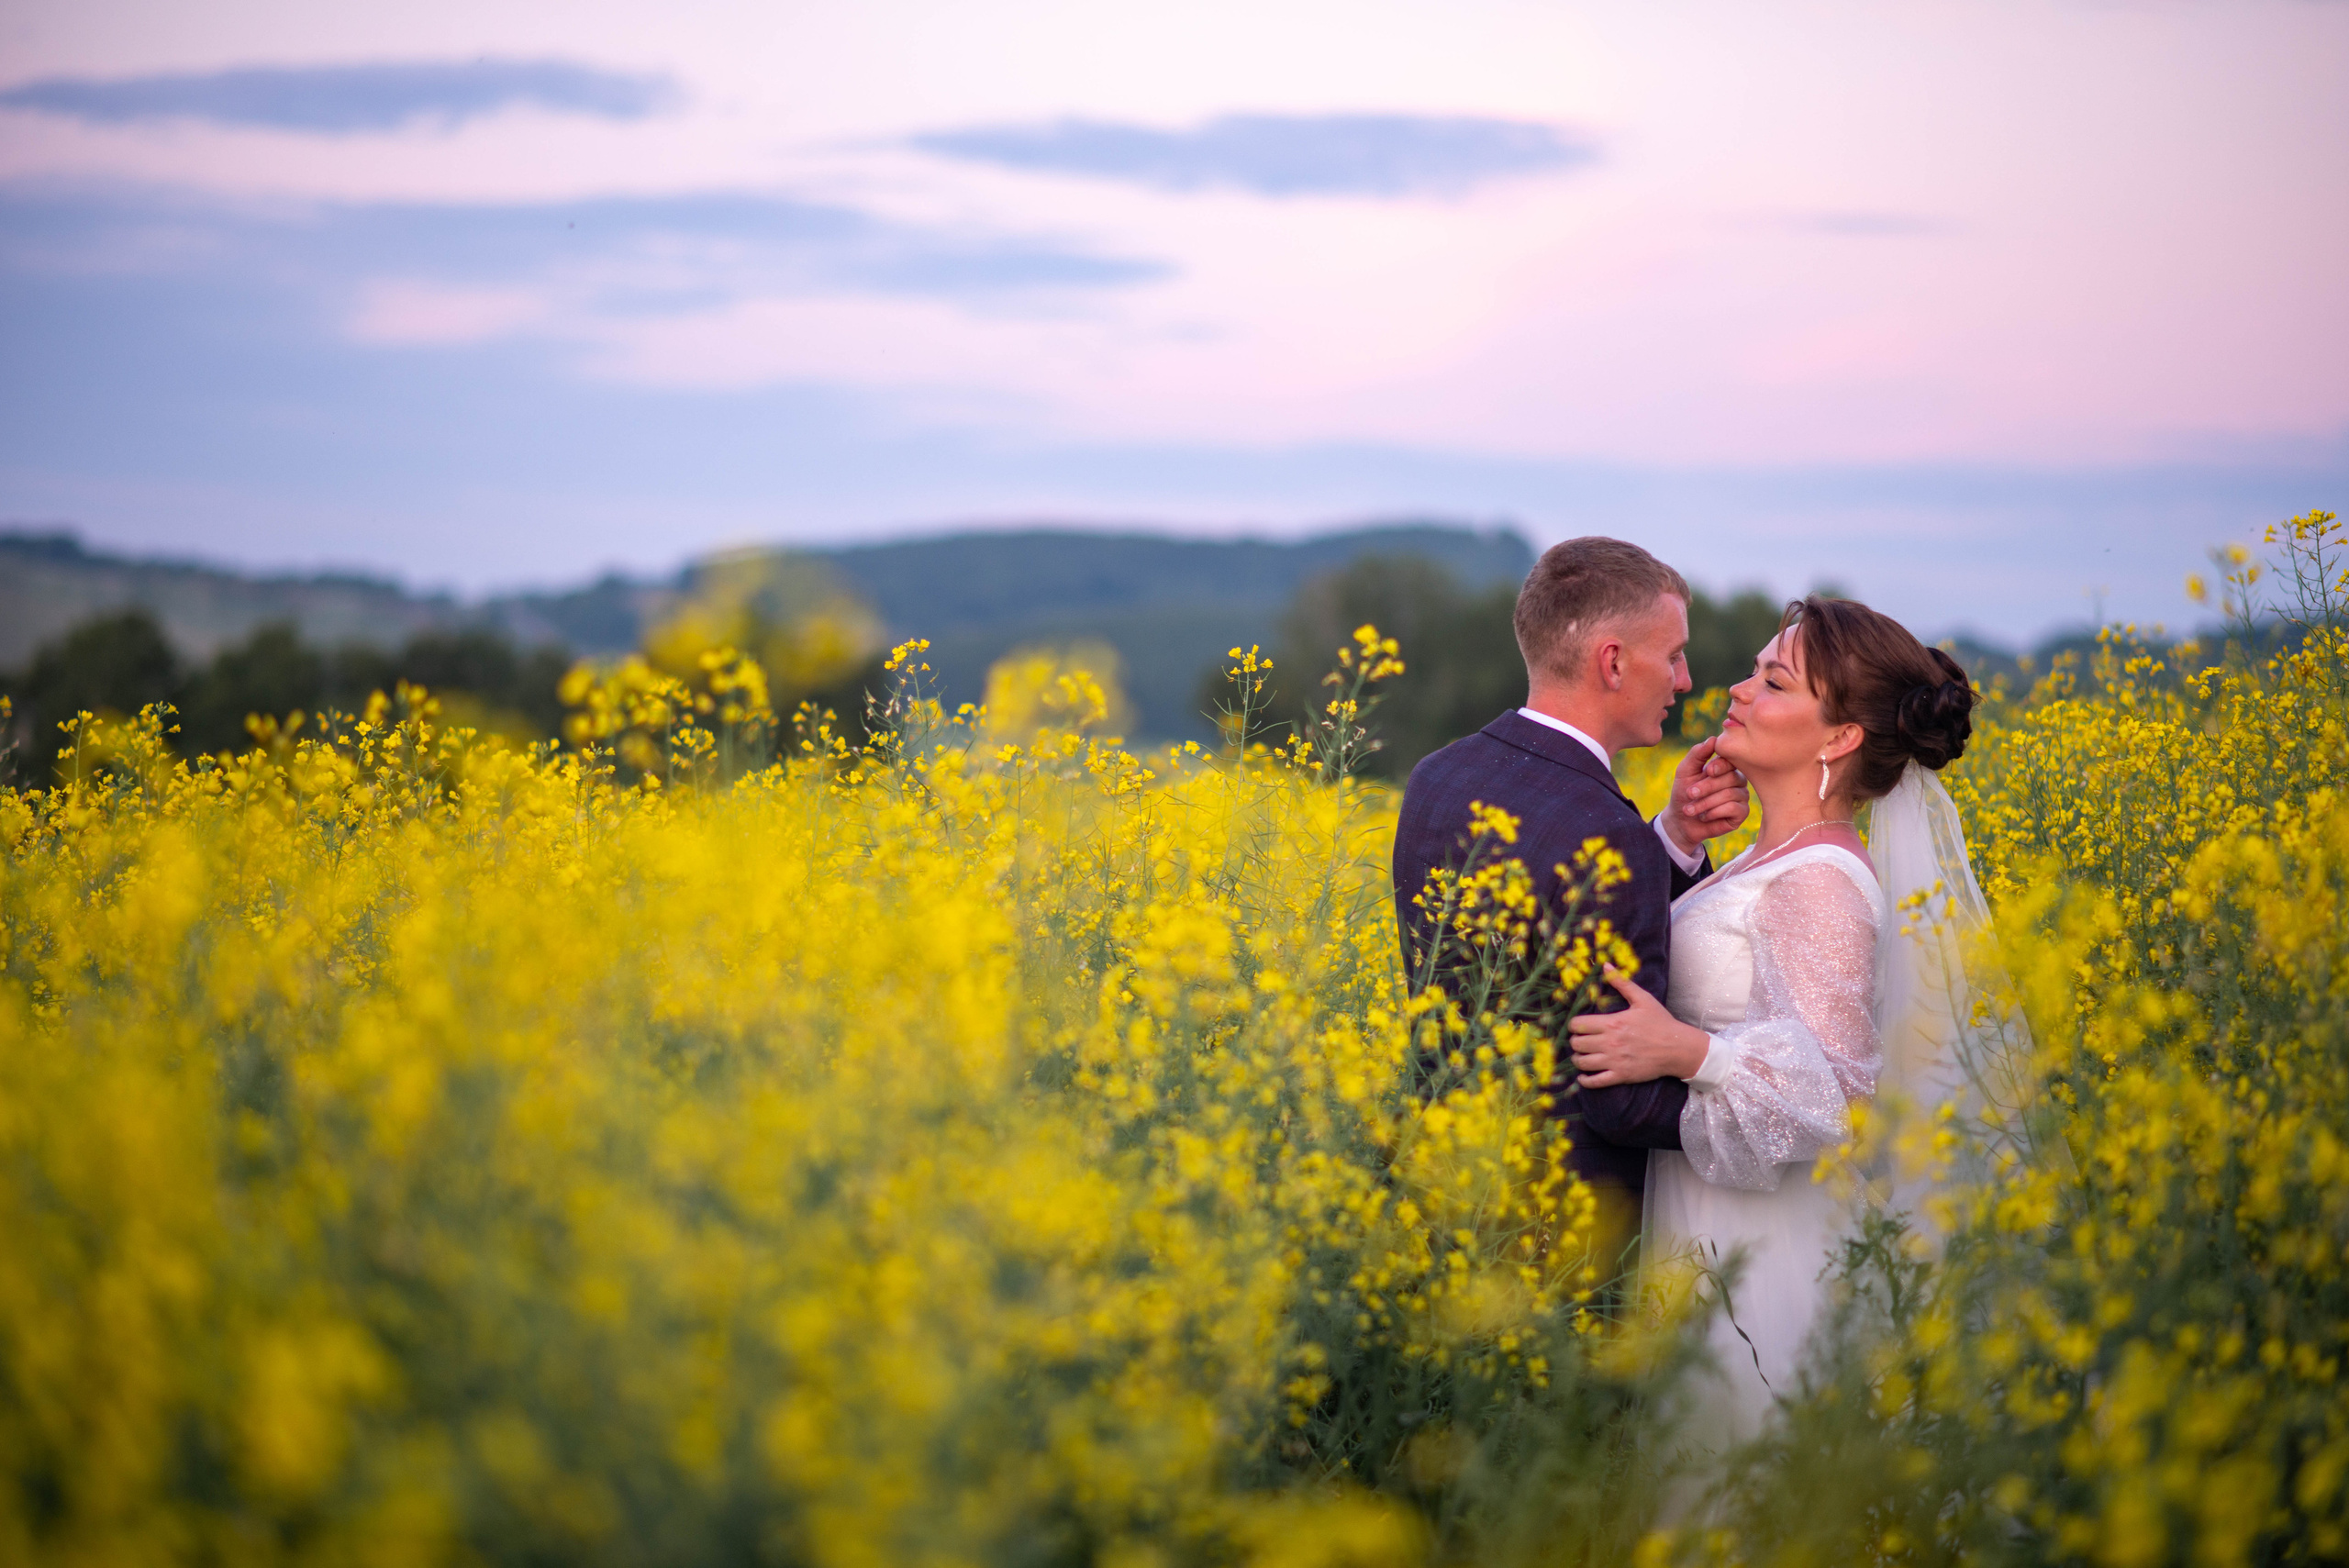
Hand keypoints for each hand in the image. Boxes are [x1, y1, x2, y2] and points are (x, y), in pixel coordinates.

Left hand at [1568, 969, 1710, 1087]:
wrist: (1678, 1047)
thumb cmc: (1661, 1022)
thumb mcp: (1642, 999)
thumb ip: (1622, 982)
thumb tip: (1606, 966)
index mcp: (1612, 1023)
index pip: (1578, 1025)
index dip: (1574, 1025)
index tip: (1577, 1026)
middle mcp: (1610, 1042)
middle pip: (1577, 1043)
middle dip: (1575, 1041)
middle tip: (1580, 1041)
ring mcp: (1615, 1061)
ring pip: (1582, 1062)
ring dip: (1577, 1059)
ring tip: (1581, 1056)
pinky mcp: (1621, 1076)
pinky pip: (1595, 1081)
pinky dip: (1585, 1080)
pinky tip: (1583, 1076)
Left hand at [1662, 736, 1749, 854]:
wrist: (1681, 821)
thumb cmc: (1684, 793)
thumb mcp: (1685, 771)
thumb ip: (1697, 754)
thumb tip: (1714, 739)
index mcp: (1726, 766)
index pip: (1731, 759)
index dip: (1720, 765)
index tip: (1707, 771)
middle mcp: (1738, 779)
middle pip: (1731, 777)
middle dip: (1706, 787)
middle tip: (1690, 794)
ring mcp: (1742, 796)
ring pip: (1730, 794)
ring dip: (1705, 802)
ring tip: (1690, 809)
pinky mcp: (1742, 812)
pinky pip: (1734, 808)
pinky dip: (1714, 812)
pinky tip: (1705, 816)